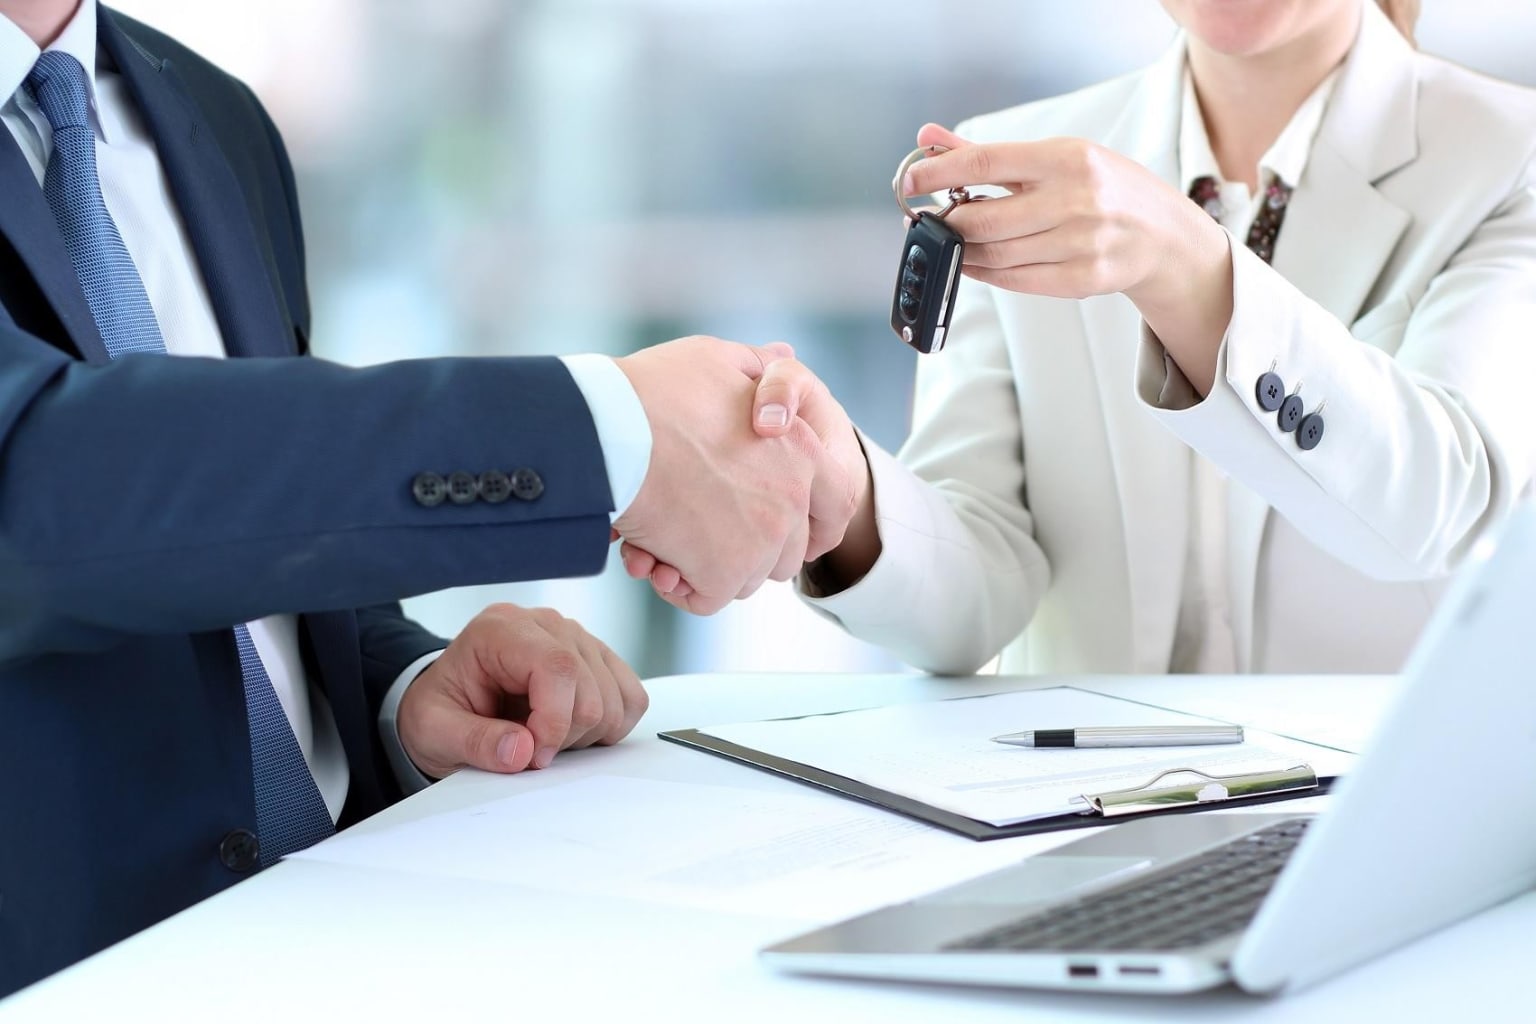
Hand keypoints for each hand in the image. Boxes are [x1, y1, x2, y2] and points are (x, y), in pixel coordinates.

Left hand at [396, 603, 646, 777]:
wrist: (452, 699)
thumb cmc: (443, 708)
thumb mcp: (435, 730)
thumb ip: (474, 742)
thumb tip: (522, 751)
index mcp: (501, 628)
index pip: (557, 667)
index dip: (555, 721)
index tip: (534, 756)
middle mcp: (546, 624)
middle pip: (591, 688)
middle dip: (565, 736)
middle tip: (530, 749)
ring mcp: (578, 638)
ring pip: (616, 697)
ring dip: (587, 733)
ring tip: (546, 735)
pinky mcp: (599, 659)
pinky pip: (632, 698)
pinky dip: (610, 726)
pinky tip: (573, 729)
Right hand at [612, 336, 849, 614]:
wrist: (611, 428)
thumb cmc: (654, 392)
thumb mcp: (717, 360)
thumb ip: (757, 367)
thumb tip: (783, 355)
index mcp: (803, 450)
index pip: (833, 504)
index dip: (808, 521)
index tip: (775, 524)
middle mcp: (792, 497)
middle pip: (785, 550)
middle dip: (747, 547)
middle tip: (702, 528)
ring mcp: (761, 539)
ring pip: (746, 577)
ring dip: (710, 566)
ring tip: (668, 539)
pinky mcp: (725, 571)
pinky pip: (707, 597)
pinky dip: (680, 587)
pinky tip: (652, 559)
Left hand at [905, 123, 1232, 392]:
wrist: (1162, 234)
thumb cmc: (1103, 189)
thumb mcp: (1056, 157)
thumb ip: (987, 154)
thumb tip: (926, 139)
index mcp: (1067, 159)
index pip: (986, 162)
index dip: (939, 173)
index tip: (910, 182)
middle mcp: (1076, 199)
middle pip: (984, 220)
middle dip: (946, 222)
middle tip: (928, 219)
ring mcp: (1081, 243)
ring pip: (995, 255)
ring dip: (961, 250)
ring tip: (950, 240)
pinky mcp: (1081, 279)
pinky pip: (1014, 280)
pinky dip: (984, 272)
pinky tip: (972, 261)